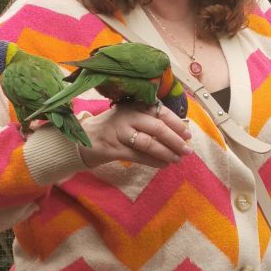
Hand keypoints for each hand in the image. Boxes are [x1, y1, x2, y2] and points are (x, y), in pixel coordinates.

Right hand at [77, 101, 192, 169]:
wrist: (82, 139)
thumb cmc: (112, 129)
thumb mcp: (129, 117)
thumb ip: (149, 120)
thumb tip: (178, 131)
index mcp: (134, 105)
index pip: (160, 111)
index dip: (176, 123)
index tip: (188, 134)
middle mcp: (127, 115)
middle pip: (157, 127)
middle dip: (175, 140)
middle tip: (187, 150)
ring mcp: (119, 131)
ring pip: (149, 143)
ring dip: (166, 153)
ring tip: (177, 160)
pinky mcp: (113, 148)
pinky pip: (138, 156)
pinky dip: (153, 161)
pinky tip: (163, 165)